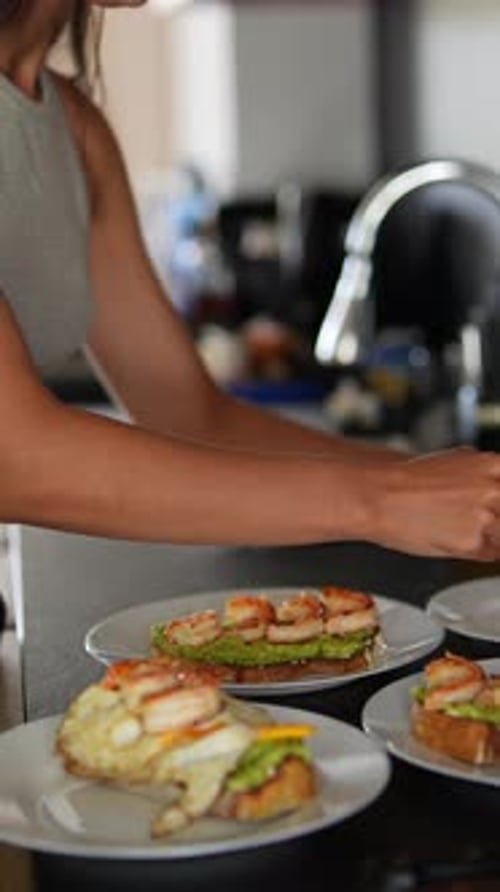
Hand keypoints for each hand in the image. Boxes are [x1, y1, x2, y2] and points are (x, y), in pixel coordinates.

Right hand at [368, 447, 499, 559]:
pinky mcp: (473, 543)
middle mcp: (495, 490)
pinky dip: (476, 550)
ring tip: (464, 526)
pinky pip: (490, 554)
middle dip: (497, 519)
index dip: (497, 503)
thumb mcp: (460, 461)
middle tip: (478, 517)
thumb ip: (486, 474)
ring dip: (492, 537)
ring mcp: (486, 517)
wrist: (383, 495)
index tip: (493, 507)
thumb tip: (496, 483)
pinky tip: (454, 536)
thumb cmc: (411, 480)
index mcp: (494, 464)